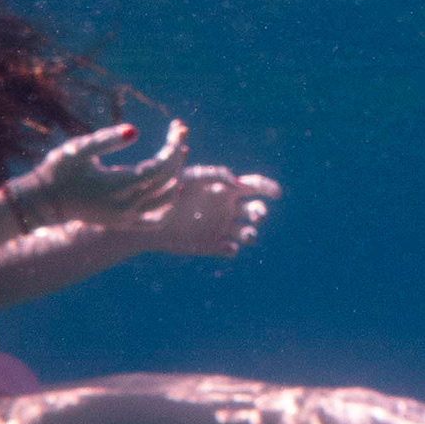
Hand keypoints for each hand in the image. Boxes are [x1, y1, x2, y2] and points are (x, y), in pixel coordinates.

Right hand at [11, 119, 188, 223]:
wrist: (44, 201)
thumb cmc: (59, 170)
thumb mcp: (79, 149)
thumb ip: (107, 139)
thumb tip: (135, 131)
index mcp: (119, 185)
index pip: (161, 166)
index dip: (173, 145)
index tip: (177, 126)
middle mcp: (127, 206)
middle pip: (167, 179)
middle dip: (176, 152)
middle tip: (179, 130)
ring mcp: (126, 218)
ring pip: (167, 199)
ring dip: (176, 175)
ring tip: (177, 153)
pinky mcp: (123, 224)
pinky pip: (156, 221)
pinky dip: (169, 206)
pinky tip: (173, 189)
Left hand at [132, 164, 281, 258]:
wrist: (147, 217)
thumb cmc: (168, 190)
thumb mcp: (189, 174)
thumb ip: (212, 173)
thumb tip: (235, 179)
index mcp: (226, 188)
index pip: (254, 185)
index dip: (268, 188)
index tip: (277, 194)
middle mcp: (228, 208)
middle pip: (255, 210)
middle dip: (260, 212)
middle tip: (256, 214)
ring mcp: (221, 228)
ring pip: (247, 232)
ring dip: (251, 233)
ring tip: (246, 234)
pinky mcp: (212, 246)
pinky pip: (230, 250)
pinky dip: (232, 249)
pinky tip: (226, 246)